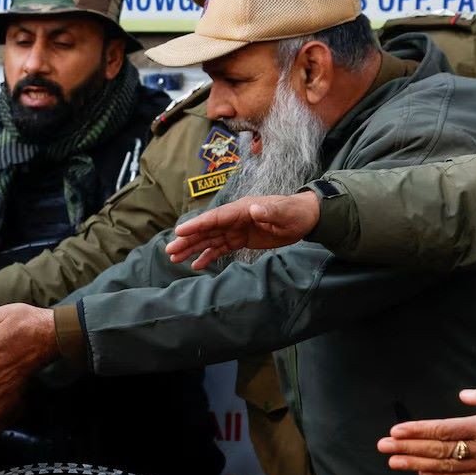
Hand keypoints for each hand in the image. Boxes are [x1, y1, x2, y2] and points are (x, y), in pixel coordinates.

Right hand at [167, 191, 319, 269]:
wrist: (305, 219)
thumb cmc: (295, 213)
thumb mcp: (285, 213)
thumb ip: (269, 211)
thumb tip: (254, 209)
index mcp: (242, 209)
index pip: (215, 218)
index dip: (197, 225)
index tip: (179, 231)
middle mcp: (234, 218)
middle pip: (206, 230)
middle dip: (188, 240)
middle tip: (170, 250)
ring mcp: (236, 229)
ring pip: (209, 240)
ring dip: (192, 249)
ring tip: (175, 259)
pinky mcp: (240, 239)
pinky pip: (220, 248)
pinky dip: (208, 256)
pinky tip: (196, 265)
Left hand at [378, 385, 475, 474]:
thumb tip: (462, 395)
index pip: (443, 429)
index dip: (417, 431)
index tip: (395, 431)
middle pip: (438, 450)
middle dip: (407, 448)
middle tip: (382, 447)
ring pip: (445, 467)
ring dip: (417, 464)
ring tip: (394, 462)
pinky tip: (422, 473)